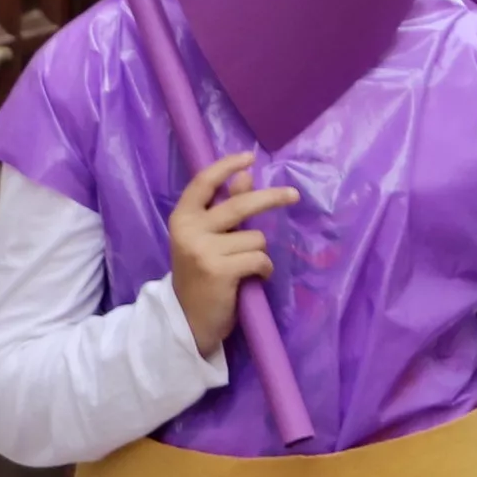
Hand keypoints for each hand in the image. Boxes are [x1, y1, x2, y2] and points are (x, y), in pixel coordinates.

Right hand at [166, 153, 295, 356]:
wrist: (187, 319)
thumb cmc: (200, 275)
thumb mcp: (206, 238)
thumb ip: (224, 209)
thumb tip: (247, 177)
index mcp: (182, 218)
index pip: (202, 183)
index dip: (226, 166)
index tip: (249, 157)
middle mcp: (189, 229)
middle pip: (240, 204)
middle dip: (271, 198)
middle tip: (293, 195)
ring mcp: (203, 250)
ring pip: (256, 238)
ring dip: (259, 253)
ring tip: (245, 269)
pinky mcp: (220, 270)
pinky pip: (260, 259)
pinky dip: (263, 270)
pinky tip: (252, 280)